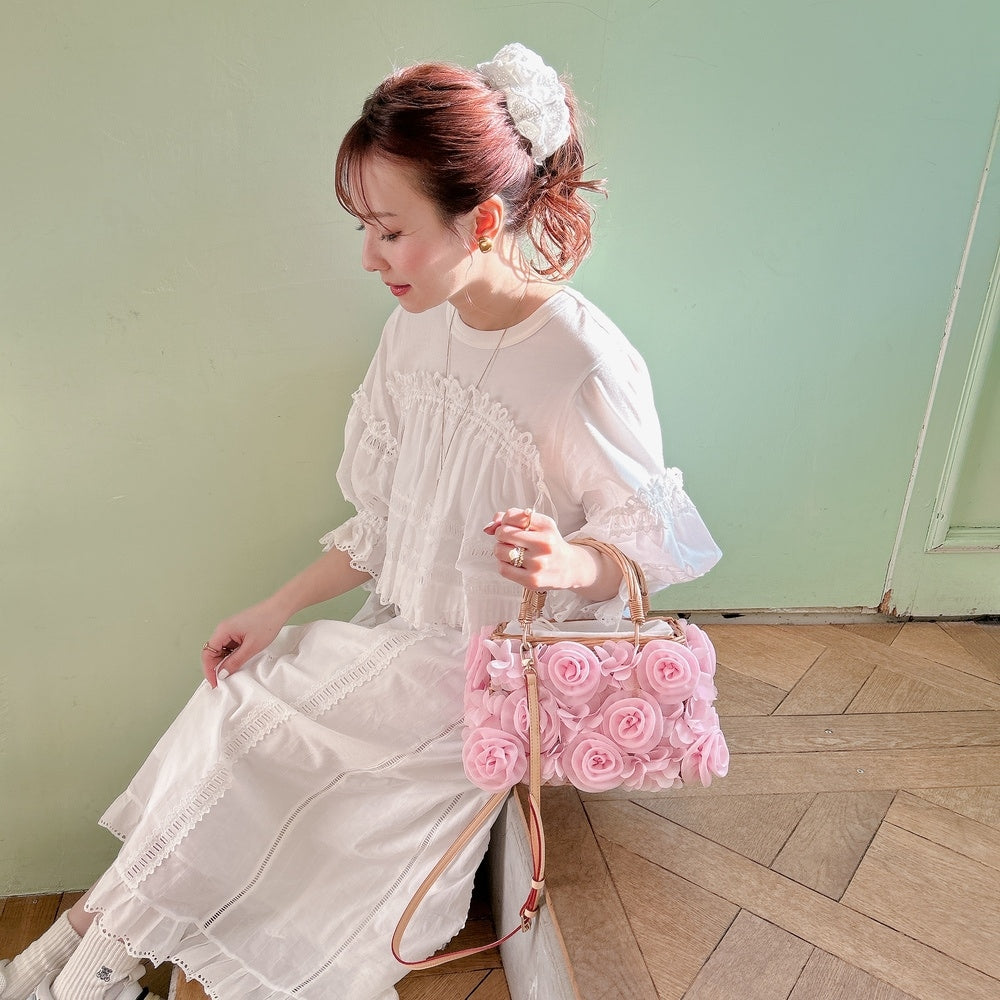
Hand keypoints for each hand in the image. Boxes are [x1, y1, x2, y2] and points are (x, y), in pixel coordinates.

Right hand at [201, 597, 288, 687]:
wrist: (279, 609)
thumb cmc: (267, 623)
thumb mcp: (251, 647)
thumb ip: (235, 661)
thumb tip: (221, 674)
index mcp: (223, 630)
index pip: (207, 653)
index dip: (209, 670)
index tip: (214, 683)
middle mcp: (223, 629)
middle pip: (212, 652)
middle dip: (216, 667)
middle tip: (223, 680)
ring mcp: (230, 629)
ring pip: (221, 650)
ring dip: (225, 661)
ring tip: (233, 672)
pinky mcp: (237, 630)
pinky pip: (229, 646)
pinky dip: (232, 655)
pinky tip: (239, 661)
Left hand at [484, 508, 601, 592]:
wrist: (570, 567)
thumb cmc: (550, 544)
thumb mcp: (538, 525)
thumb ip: (512, 518)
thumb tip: (489, 527)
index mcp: (546, 526)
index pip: (511, 515)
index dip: (504, 520)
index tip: (510, 525)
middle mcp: (544, 544)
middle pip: (503, 533)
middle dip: (501, 535)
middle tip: (509, 540)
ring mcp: (538, 564)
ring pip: (500, 551)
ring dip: (500, 550)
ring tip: (512, 552)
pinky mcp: (532, 581)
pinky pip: (503, 569)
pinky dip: (503, 564)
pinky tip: (513, 563)